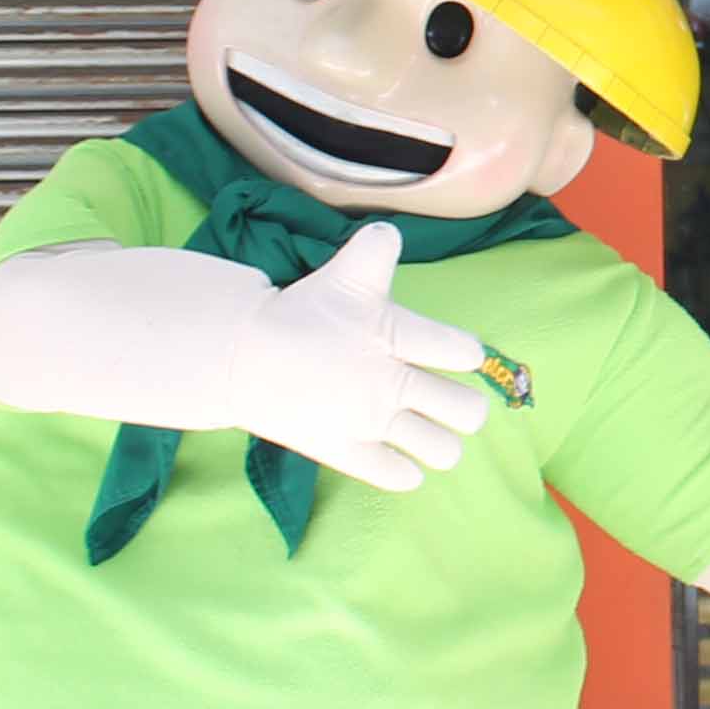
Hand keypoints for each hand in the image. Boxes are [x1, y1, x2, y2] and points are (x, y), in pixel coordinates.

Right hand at [224, 223, 493, 493]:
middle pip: (469, 412)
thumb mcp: (344, 272)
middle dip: (467, 409)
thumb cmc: (300, 311)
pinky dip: (406, 471)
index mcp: (393, 335)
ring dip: (442, 444)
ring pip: (444, 452)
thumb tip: (392, 231)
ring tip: (427, 431)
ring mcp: (368, 422)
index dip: (466, 354)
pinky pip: (400, 477)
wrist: (240, 354)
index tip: (454, 355)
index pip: (464, 351)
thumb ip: (377, 248)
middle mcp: (388, 382)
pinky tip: (398, 454)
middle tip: (448, 402)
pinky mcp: (344, 452)